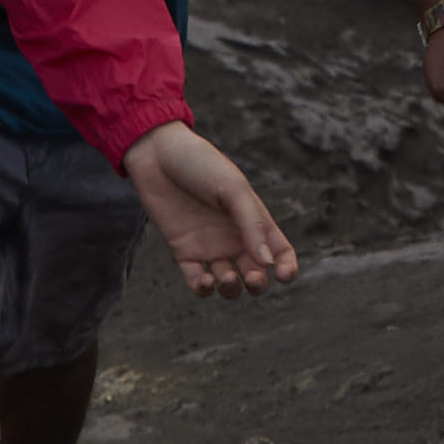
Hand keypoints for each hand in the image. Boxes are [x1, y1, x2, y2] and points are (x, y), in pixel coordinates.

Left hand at [123, 121, 302, 295]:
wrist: (157, 155)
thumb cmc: (201, 165)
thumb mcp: (232, 189)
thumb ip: (251, 225)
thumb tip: (269, 263)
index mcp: (254, 220)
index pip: (280, 251)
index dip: (287, 267)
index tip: (283, 276)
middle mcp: (234, 237)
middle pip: (256, 273)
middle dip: (258, 284)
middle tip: (252, 277)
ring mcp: (209, 246)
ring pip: (228, 282)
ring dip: (231, 289)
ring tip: (225, 277)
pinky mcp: (183, 251)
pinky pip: (197, 280)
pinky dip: (203, 288)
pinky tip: (205, 281)